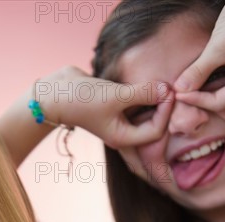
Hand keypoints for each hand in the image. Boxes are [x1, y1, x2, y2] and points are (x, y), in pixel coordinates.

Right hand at [39, 66, 173, 148]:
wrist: (54, 93)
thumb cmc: (81, 100)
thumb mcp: (115, 96)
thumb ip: (143, 93)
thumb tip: (167, 89)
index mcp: (123, 137)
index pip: (156, 131)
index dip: (166, 112)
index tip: (168, 90)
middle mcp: (123, 131)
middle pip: (154, 123)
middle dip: (164, 106)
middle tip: (169, 85)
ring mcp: (118, 118)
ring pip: (146, 112)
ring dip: (154, 98)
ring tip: (161, 82)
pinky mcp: (115, 105)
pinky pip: (136, 101)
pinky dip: (144, 93)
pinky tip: (149, 81)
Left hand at [174, 0, 224, 109]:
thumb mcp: (220, 46)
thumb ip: (201, 69)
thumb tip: (181, 89)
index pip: (220, 102)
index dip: (197, 100)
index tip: (179, 95)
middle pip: (223, 100)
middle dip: (201, 99)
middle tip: (181, 94)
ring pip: (224, 92)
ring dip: (206, 92)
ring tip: (187, 88)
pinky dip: (212, 82)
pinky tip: (198, 78)